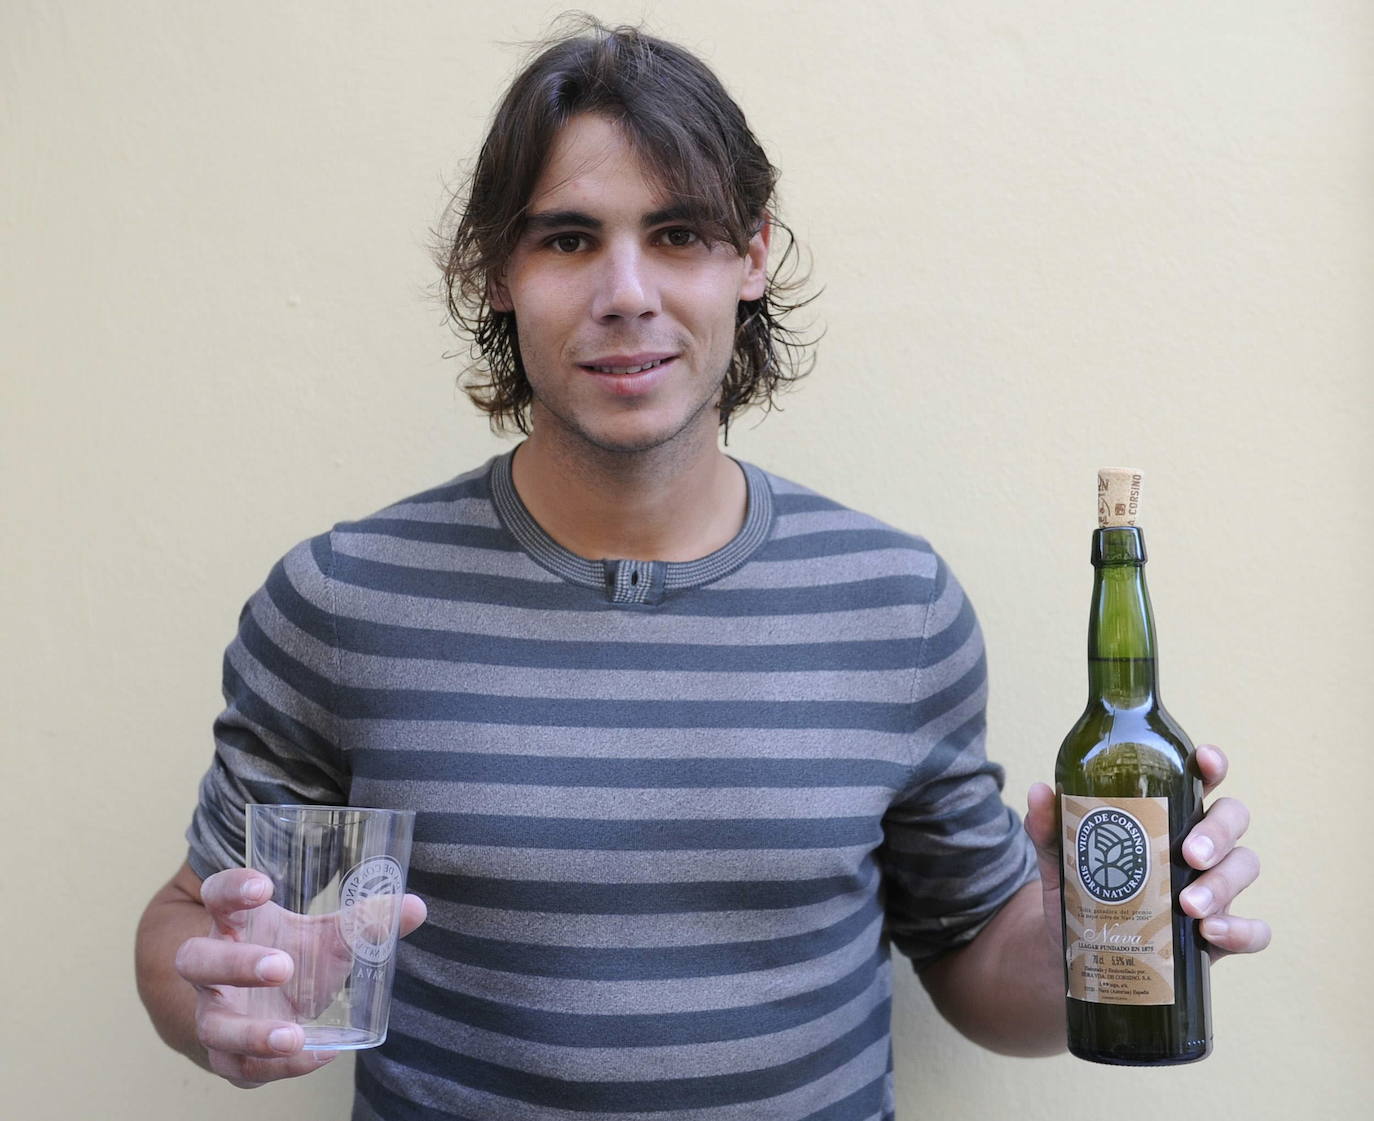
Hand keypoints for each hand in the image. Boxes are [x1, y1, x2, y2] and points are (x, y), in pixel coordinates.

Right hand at [173, 867, 426, 1087]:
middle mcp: (212, 968)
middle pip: (196, 960)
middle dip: (236, 965)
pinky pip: (240, 1066)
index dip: (232, 888)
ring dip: (250, 1033)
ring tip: (294, 1034)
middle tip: (282, 966)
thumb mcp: (327, 936)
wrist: (265, 1008)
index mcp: (233, 924)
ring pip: (211, 1025)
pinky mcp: (226, 1054)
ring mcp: (214, 1013)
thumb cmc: (293, 956)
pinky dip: (279, 1066)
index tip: (264, 886)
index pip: (217, 897)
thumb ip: (364, 922)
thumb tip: (415, 907)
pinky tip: (317, 1055)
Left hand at [1023, 743, 1269, 961]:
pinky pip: (1253, 930)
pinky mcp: (1218, 933)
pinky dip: (1242, 930)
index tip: (1205, 761)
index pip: (1200, 780)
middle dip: (1218, 832)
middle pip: (1232, 819)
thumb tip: (1040, 791)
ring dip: (1223, 884)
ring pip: (1244, 867)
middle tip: (1189, 854)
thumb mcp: (1060, 857)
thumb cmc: (1080, 890)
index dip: (1211, 765)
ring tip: (1188, 906)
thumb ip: (1050, 827)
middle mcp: (1198, 845)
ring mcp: (1214, 887)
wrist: (1076, 950)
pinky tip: (1212, 934)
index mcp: (1166, 815)